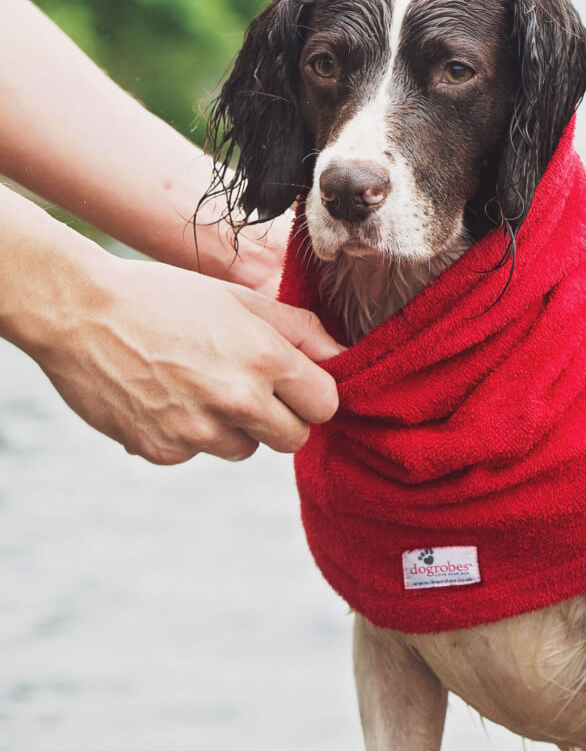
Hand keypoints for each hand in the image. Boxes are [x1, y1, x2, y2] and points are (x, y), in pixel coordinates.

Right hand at [34, 255, 342, 464]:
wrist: (79, 312)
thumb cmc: (163, 297)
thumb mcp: (237, 298)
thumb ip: (298, 328)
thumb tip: (342, 354)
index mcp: (264, 359)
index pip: (326, 405)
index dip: (312, 394)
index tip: (295, 384)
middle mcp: (238, 401)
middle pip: (294, 439)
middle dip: (281, 417)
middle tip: (248, 386)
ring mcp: (198, 432)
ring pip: (245, 449)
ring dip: (234, 427)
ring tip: (197, 384)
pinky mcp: (163, 451)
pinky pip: (197, 453)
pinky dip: (188, 434)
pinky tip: (164, 396)